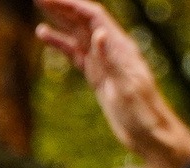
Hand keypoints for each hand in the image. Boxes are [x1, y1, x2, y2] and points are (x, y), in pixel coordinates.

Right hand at [36, 0, 189, 167]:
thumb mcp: (127, 87)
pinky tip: (45, 37)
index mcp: (120, 47)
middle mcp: (111, 49)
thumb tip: (99, 32)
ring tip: (40, 9)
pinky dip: (60, 43)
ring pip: (77, 34)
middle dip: (63, 7)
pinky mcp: (97, 76)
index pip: (93, 16)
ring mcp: (103, 62)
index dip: (72, 5)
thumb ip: (112, 60)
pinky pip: (75, 54)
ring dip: (59, 21)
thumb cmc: (143, 113)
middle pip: (84, 20)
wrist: (149, 134)